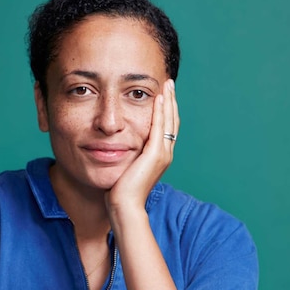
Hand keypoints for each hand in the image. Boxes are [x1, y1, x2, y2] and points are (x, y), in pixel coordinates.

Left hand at [106, 79, 179, 213]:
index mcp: (159, 156)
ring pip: (169, 121)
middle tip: (169, 83)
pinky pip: (160, 127)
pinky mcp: (156, 155)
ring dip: (168, 101)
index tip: (163, 94)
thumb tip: (116, 146)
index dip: (166, 110)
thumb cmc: (120, 191)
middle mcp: (165, 153)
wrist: (124, 206)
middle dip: (170, 101)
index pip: (166, 127)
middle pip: (172, 121)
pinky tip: (158, 98)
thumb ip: (127, 155)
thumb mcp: (126, 167)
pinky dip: (160, 111)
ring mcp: (163, 154)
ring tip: (166, 85)